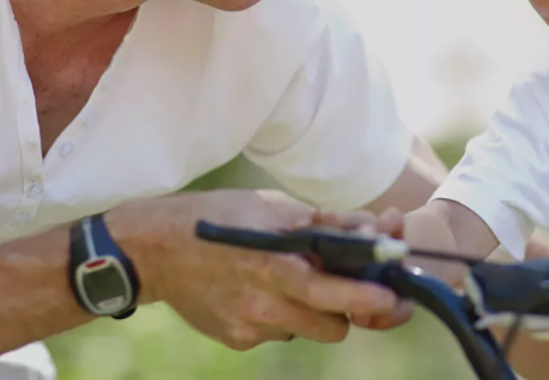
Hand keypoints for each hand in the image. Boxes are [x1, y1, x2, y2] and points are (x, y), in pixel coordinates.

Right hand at [107, 190, 407, 349]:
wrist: (153, 250)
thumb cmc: (220, 217)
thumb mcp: (273, 207)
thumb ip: (326, 223)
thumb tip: (375, 229)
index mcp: (274, 267)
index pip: (332, 293)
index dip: (368, 299)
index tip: (395, 299)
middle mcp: (263, 305)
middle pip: (333, 326)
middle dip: (348, 308)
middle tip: (351, 286)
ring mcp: (249, 328)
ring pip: (307, 329)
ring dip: (314, 310)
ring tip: (291, 279)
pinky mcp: (237, 340)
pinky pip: (278, 331)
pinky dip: (281, 313)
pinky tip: (259, 288)